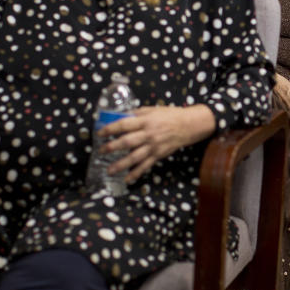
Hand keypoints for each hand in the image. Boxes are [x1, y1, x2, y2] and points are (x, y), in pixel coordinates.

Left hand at [96, 105, 215, 182]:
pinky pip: (145, 166)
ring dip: (121, 164)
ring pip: (135, 157)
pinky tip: (127, 179)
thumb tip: (120, 116)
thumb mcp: (153, 110)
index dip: (111, 129)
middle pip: (127, 142)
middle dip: (112, 147)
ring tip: (109, 170)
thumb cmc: (170, 115)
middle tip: (101, 151)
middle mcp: (148, 134)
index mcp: (146, 121)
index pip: (124, 124)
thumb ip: (137, 114)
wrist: (189, 125)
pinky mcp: (158, 155)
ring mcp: (153, 146)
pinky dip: (136, 173)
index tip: (100, 133)